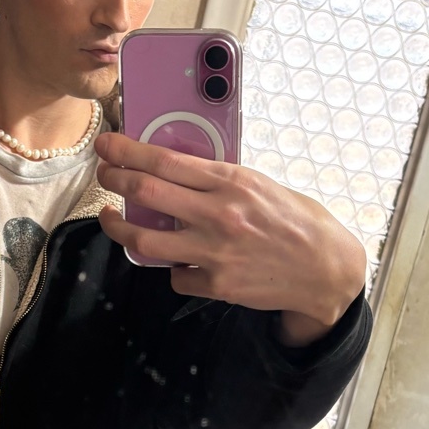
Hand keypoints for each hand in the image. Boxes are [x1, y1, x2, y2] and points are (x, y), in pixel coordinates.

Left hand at [94, 130, 366, 344]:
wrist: (325, 269)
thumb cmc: (295, 222)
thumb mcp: (260, 185)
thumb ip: (219, 180)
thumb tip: (175, 172)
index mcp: (231, 181)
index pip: (165, 160)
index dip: (126, 150)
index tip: (107, 144)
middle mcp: (219, 214)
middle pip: (146, 192)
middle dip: (114, 179)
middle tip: (103, 175)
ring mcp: (215, 251)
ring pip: (145, 241)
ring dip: (119, 228)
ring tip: (112, 219)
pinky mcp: (217, 283)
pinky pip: (176, 275)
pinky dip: (173, 268)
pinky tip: (180, 261)